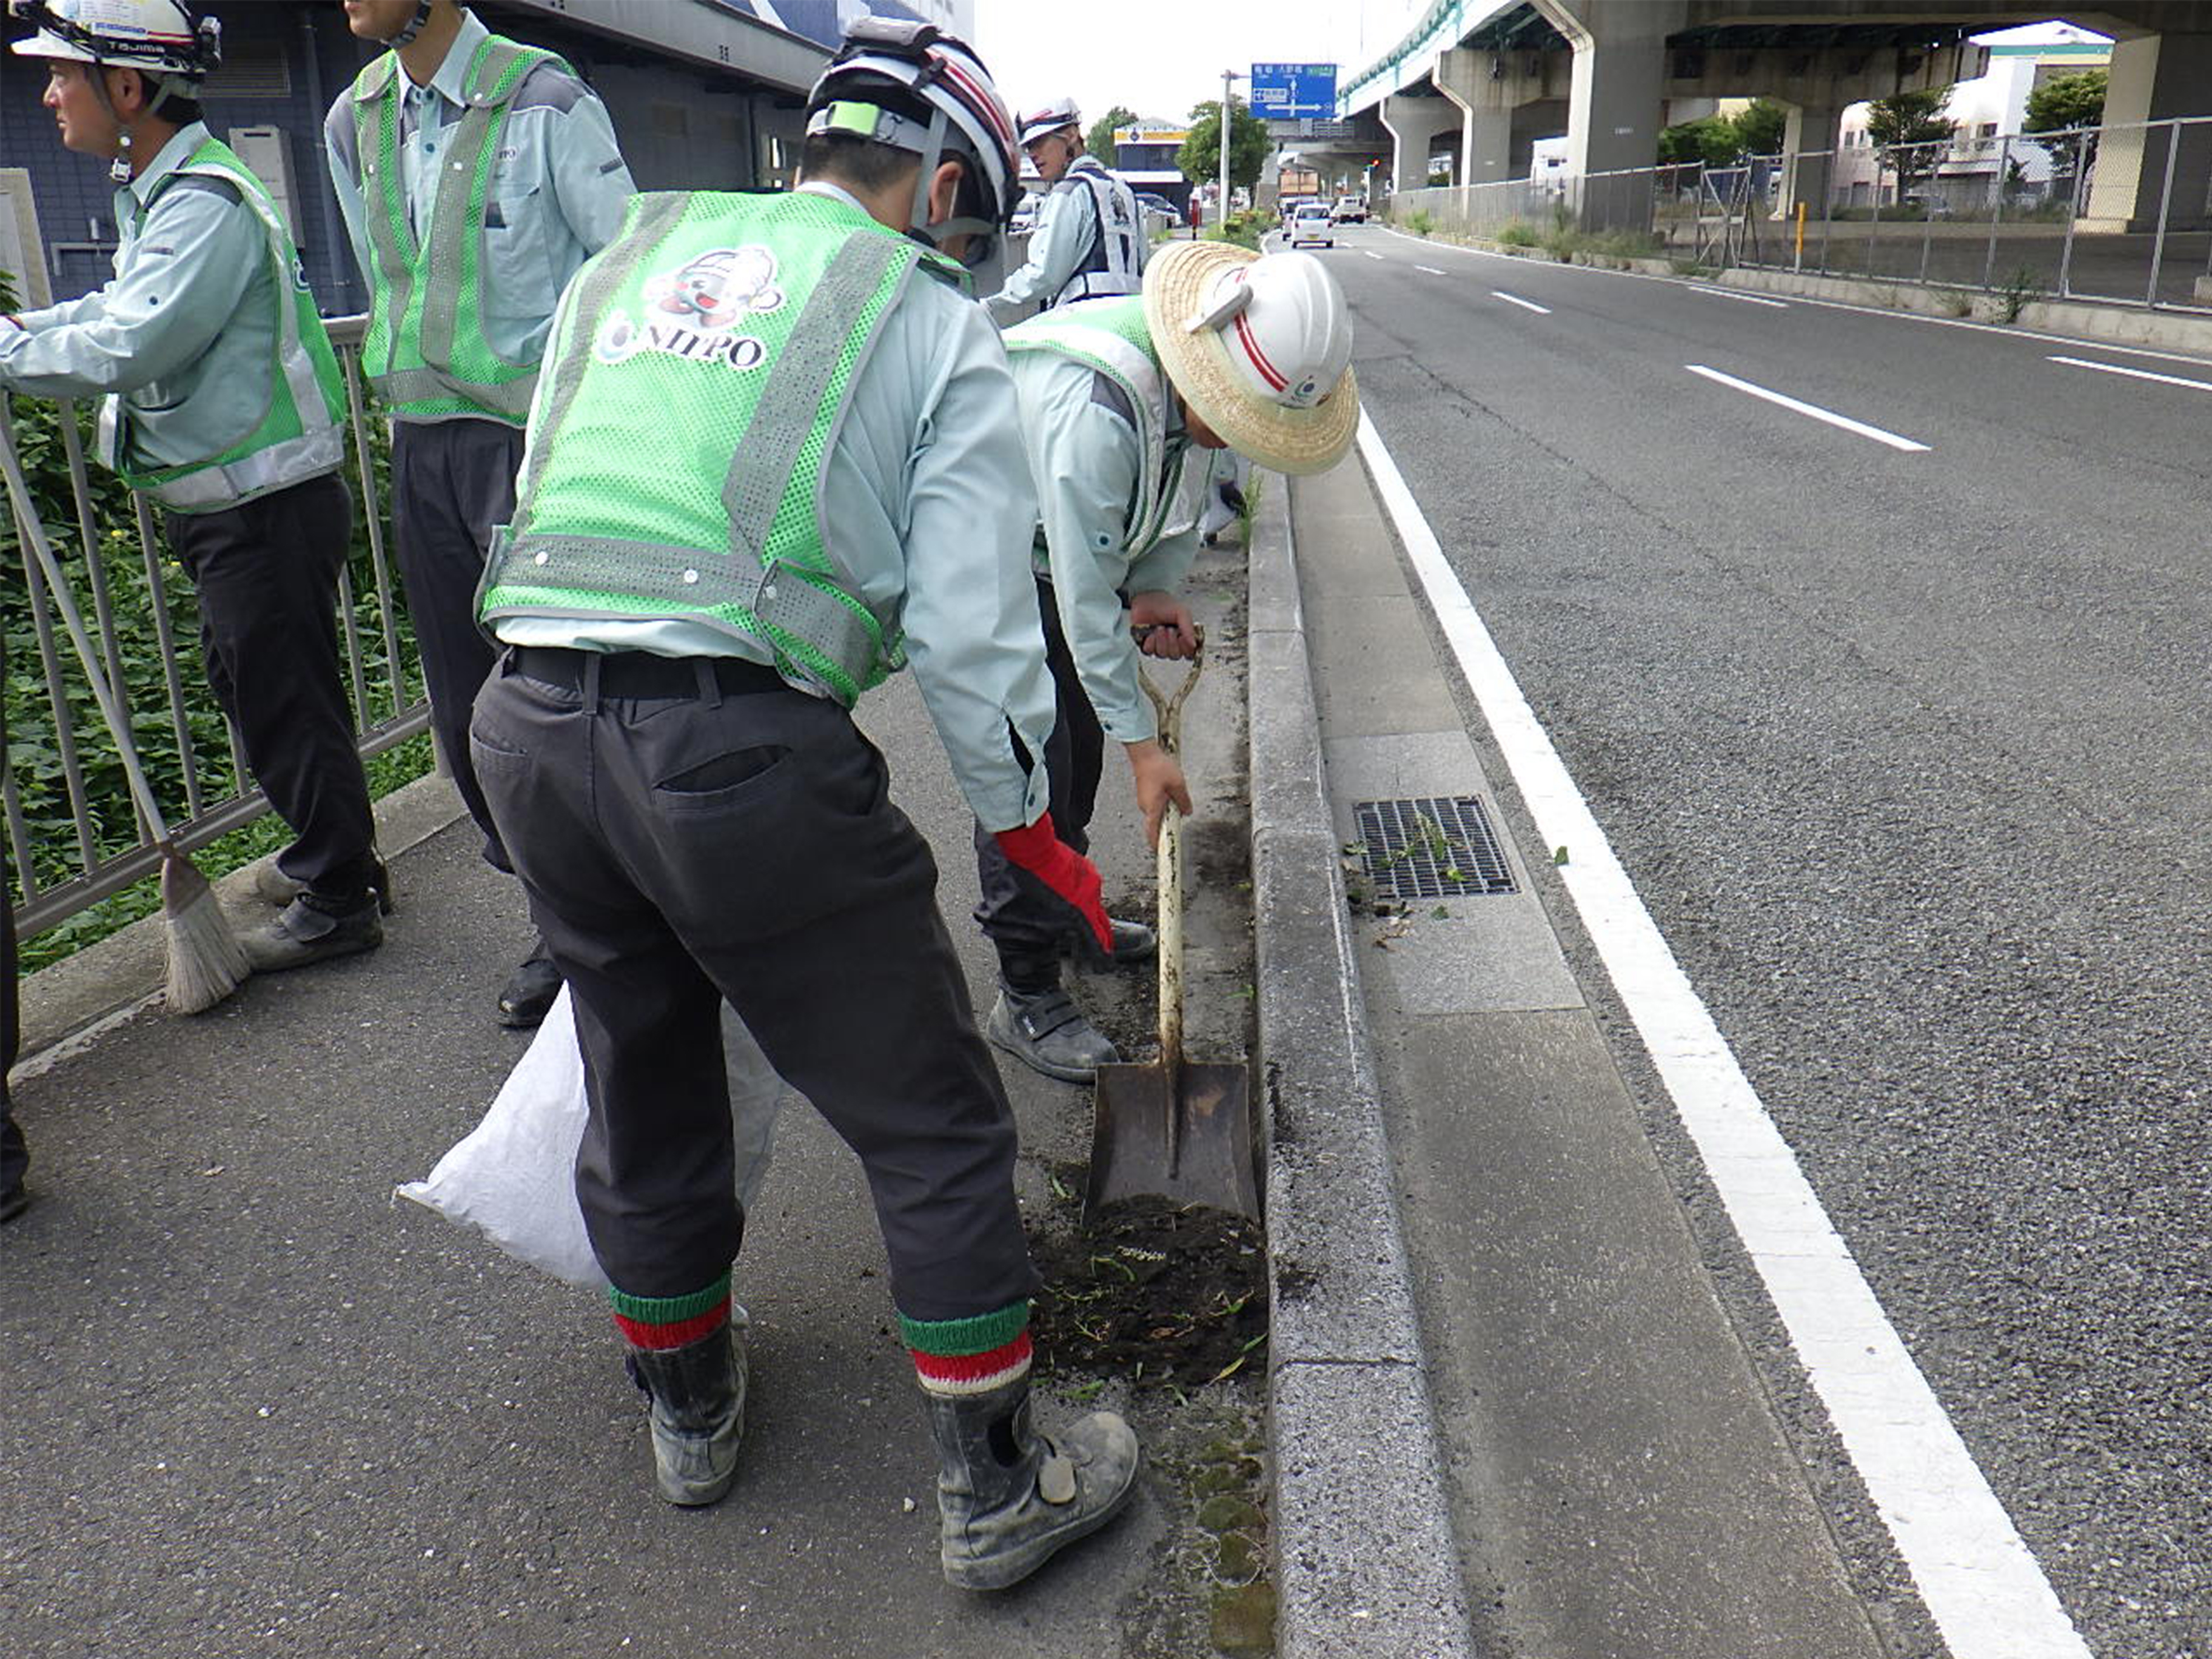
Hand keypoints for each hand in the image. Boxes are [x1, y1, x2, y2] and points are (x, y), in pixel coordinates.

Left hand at [992, 812, 1111, 955]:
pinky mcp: (1083, 868)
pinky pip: (1088, 890)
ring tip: (1090, 930)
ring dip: (1092, 919)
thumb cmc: (1021, 880)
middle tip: (1105, 952)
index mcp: (1077, 913)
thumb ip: (1032, 936)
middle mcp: (1088, 898)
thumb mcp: (1019, 918)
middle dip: (1105, 942)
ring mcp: (1089, 881)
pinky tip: (1075, 903)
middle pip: (1103, 926)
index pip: (1096, 942)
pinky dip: (1084, 901)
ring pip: (1095, 906)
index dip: (1101, 958)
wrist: (1027, 845)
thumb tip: (1031, 951)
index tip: (1105, 967)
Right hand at [1125, 740, 1190, 848]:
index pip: (1153, 833)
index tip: (1163, 853)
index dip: (1157, 845)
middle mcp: (1145, 807)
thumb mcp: (1178, 785)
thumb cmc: (1157, 767)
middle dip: (1170, 821)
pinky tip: (1171, 790)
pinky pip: (1156, 804)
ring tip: (1177, 795)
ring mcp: (1144, 800)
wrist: (1144, 753)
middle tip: (1181, 813)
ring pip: (1158, 812)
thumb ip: (1184, 801)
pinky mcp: (1145, 793)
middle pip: (1158, 823)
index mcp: (1152, 808)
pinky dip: (1165, 802)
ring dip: (1169, 810)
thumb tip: (1187, 811)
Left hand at [1128, 591, 1197, 658]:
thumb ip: (1189, 629)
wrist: (1146, 600)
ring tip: (1159, 628)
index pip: (1189, 653)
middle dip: (1172, 642)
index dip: (1186, 648)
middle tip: (1170, 629)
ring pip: (1163, 654)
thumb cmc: (1164, 604)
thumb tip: (1194, 645)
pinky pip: (1149, 652)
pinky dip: (1150, 642)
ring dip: (1161, 641)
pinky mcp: (1146, 645)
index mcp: (1184, 636)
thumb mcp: (1182, 612)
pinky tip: (1151, 633)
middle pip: (1175, 656)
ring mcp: (1159, 645)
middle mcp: (1172, 643)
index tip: (1182, 637)